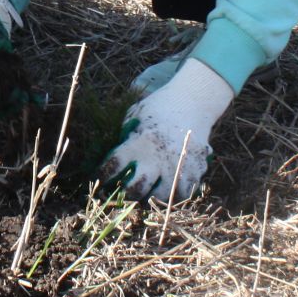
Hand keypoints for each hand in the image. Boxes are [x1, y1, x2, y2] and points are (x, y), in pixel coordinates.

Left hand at [97, 59, 233, 200]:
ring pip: (163, 196)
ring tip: (148, 191)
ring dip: (153, 196)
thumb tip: (110, 161)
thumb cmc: (158, 107)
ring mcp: (180, 164)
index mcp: (142, 140)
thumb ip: (124, 137)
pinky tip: (169, 185)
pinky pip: (185, 191)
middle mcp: (160, 156)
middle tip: (123, 192)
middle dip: (127, 193)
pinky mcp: (197, 167)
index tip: (100, 178)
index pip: (115, 165)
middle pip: (138, 189)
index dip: (103, 175)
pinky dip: (176, 192)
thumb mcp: (136, 115)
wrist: (192, 100)